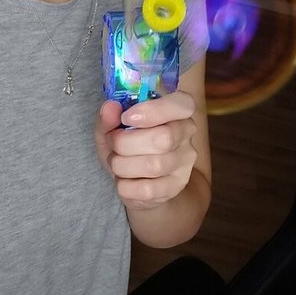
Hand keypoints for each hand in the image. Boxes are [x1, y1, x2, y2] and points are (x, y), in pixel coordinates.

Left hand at [94, 93, 196, 210]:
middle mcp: (186, 134)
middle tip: (113, 142)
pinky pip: (147, 190)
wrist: (136, 181)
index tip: (126, 117)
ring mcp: (184, 162)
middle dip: (126, 142)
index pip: (182, 104)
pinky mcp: (176, 187)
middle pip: (163, 138)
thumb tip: (109, 108)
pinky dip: (125, 186)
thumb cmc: (127, 146)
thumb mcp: (112, 127)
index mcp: (176, 110)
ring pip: (154, 166)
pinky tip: (123, 180)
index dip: (154, 110)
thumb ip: (109, 116)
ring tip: (116, 162)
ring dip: (122, 165)